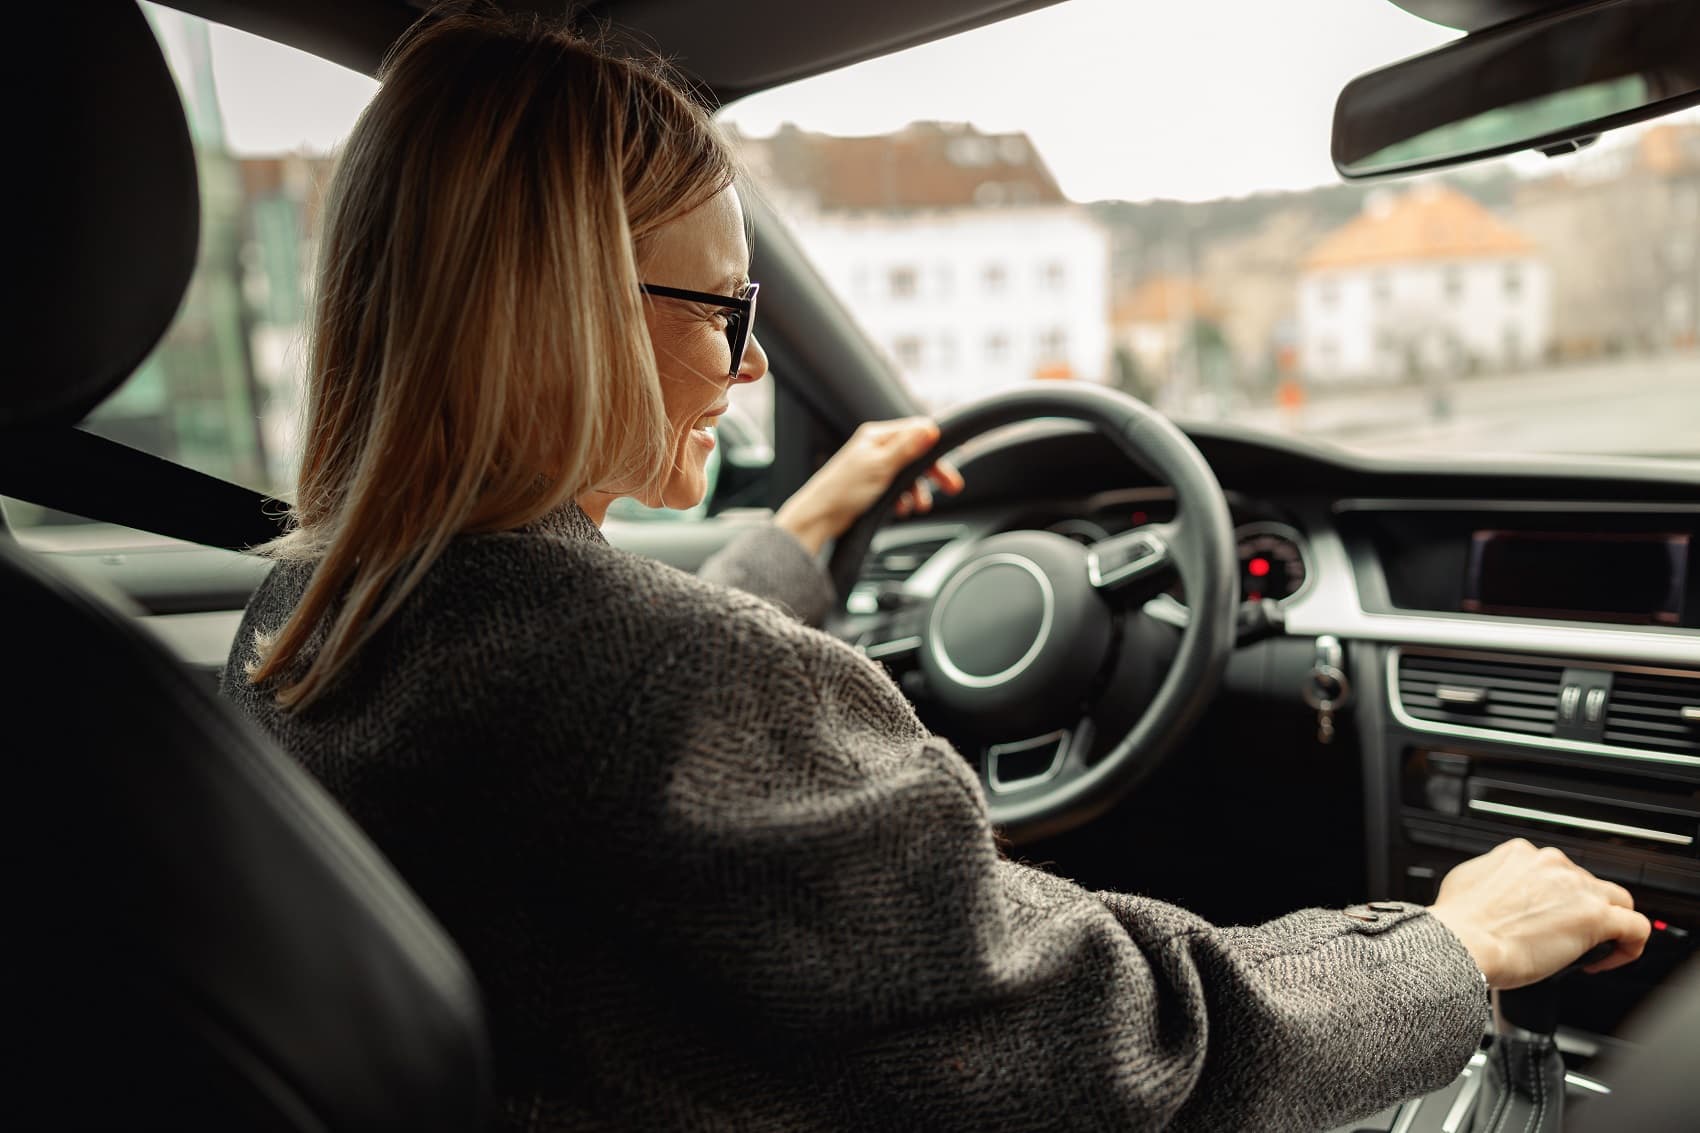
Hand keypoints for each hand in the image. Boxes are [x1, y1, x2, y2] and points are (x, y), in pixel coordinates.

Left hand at [774, 417, 964, 555]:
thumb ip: (907, 448)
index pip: (916, 431)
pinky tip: (902, 510)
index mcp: (877, 436)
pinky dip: (903, 499)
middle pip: (916, 454)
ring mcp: (873, 467)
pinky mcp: (871, 486)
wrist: (819, 518)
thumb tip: (930, 429)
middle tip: (951, 487)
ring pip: (908, 474)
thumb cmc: (843, 491)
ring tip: (919, 506)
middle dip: (933, 472)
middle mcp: (876, 448)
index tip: (954, 459)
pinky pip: (897, 489)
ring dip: (917, 490)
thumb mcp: (881, 466)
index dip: (936, 446)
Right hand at [1427, 838, 1650, 989]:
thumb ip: (1492, 878)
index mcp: (1521, 854)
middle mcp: (1551, 864)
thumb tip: (1496, 891)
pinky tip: (1611, 959)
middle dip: (1580, 909)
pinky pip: (1636, 927)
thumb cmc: (1459, 923)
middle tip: (1564, 937)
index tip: (1547, 918)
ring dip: (1608, 923)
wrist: (1461, 943)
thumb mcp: (1466, 881)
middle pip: (1586, 883)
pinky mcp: (1595, 916)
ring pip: (1617, 899)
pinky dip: (1630, 945)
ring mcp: (1576, 888)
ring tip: (1592, 949)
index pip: (1556, 870)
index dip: (1556, 898)